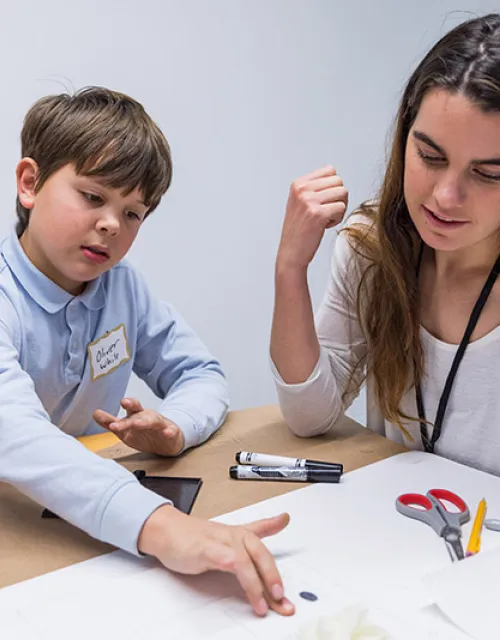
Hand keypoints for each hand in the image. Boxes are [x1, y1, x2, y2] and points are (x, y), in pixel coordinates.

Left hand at [93, 398, 184, 455]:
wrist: (167, 442)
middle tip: (125, 403)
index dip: (126, 403)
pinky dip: (170, 432)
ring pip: (154, 420)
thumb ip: (111, 422)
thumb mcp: (126, 430)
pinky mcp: (171, 432)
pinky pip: (171, 431)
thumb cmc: (145, 433)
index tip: (121, 402)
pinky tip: (167, 433)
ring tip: (137, 424)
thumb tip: (95, 414)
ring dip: (146, 421)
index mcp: (137, 415)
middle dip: (133, 406)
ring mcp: (160, 424)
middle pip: (140, 411)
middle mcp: (148, 417)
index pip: (130, 407)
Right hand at [138, 505, 294, 617]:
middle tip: (282, 599)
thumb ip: (246, 537)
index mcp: (238, 534)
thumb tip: (269, 533)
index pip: (261, 536)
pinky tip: (245, 582)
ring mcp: (221, 541)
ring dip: (258, 584)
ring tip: (263, 604)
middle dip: (274, 577)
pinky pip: (229, 560)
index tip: (286, 521)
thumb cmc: (192, 538)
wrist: (165, 531)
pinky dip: (239, 570)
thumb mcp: (224, 539)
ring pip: (247, 560)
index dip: (275, 526)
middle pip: (261, 552)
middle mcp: (234, 535)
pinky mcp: (208, 549)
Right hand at [277, 165, 347, 270]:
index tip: (323, 201)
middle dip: (338, 197)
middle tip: (327, 211)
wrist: (291, 253)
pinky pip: (342, 208)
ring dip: (339, 208)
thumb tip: (336, 178)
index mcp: (298, 184)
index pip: (330, 170)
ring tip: (326, 218)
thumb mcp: (299, 202)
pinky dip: (338, 219)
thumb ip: (314, 188)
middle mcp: (302, 190)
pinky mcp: (318, 214)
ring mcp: (309, 201)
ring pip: (343, 193)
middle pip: (339, 181)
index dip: (332, 187)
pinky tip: (325, 225)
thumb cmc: (298, 230)